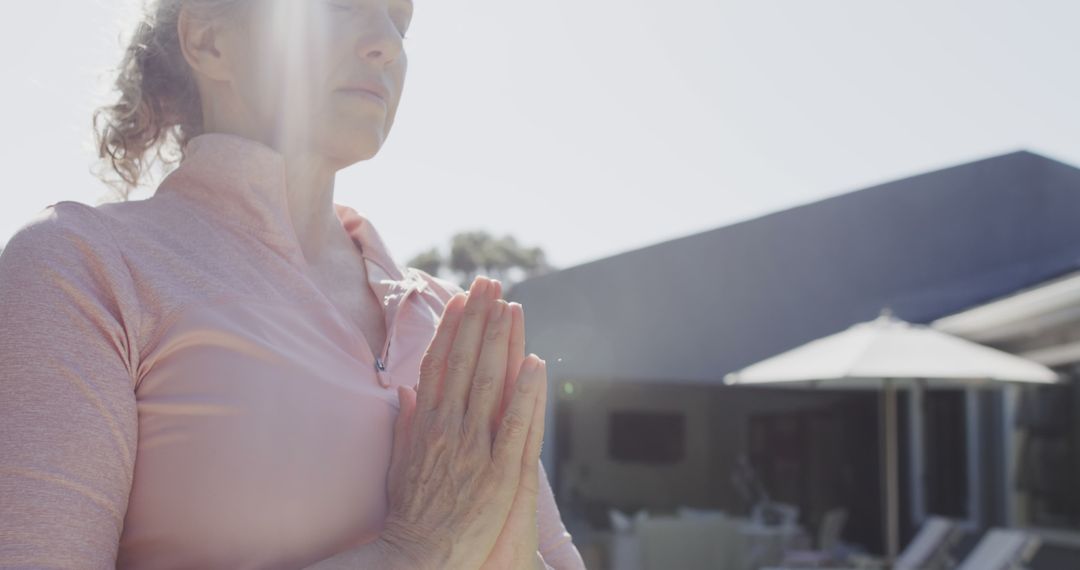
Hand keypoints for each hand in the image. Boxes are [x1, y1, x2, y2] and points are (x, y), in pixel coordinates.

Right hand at [380, 277, 548, 569]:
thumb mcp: (400, 462)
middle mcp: (448, 428)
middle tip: (490, 281)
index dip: (452, 327)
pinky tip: (535, 361)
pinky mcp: (498, 472)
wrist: (419, 557)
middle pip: (464, 361)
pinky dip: (526, 392)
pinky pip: (515, 424)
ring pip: (489, 382)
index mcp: (426, 423)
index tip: (462, 297)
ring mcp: (474, 448)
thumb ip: (406, 423)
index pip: (439, 362)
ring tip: (510, 304)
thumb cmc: (410, 513)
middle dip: (478, 318)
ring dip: (500, 340)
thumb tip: (406, 391)